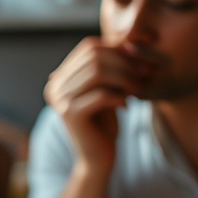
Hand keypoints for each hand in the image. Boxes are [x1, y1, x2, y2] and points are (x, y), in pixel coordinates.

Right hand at [45, 37, 147, 172]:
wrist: (97, 156)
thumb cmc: (104, 121)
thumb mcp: (107, 87)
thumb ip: (111, 65)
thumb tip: (129, 41)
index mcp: (60, 77)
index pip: (89, 47)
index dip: (117, 49)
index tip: (138, 62)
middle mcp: (54, 86)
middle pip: (94, 57)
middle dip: (124, 63)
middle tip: (143, 74)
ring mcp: (59, 100)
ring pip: (97, 72)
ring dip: (124, 77)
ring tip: (137, 88)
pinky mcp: (69, 115)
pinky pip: (101, 94)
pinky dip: (119, 96)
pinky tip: (126, 105)